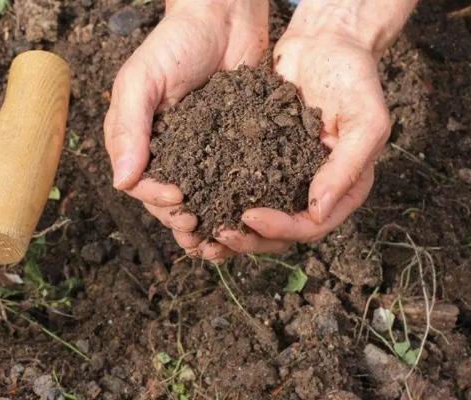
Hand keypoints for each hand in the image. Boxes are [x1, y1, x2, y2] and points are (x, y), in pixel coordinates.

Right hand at [104, 0, 268, 261]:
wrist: (225, 18)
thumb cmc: (177, 43)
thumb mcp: (142, 79)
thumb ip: (129, 127)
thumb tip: (122, 182)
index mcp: (138, 140)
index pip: (140, 183)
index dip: (157, 198)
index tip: (178, 197)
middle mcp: (167, 152)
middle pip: (168, 200)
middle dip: (183, 219)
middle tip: (202, 231)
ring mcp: (200, 153)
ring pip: (199, 199)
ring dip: (208, 223)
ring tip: (222, 241)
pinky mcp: (231, 149)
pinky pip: (229, 184)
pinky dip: (234, 204)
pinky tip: (245, 219)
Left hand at [215, 0, 416, 255]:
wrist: (324, 43)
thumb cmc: (353, 78)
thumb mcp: (365, 121)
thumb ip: (347, 167)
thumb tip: (318, 211)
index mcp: (343, 189)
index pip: (311, 225)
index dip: (280, 227)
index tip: (249, 216)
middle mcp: (314, 190)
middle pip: (281, 232)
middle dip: (250, 238)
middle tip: (217, 234)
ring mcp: (286, 177)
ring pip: (259, 217)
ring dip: (232, 228)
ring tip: (202, 229)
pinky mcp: (262, 161)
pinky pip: (242, 187)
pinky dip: (222, 199)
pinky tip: (198, 201)